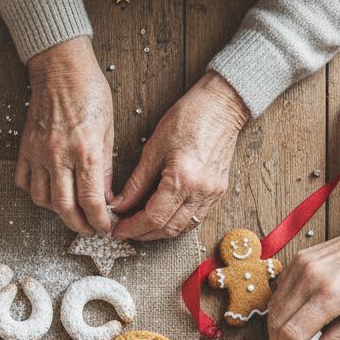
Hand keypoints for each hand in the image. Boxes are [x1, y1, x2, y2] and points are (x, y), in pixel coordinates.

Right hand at [19, 37, 114, 234]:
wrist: (60, 68)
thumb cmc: (89, 92)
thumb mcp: (107, 130)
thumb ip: (105, 167)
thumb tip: (104, 198)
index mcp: (85, 150)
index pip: (91, 200)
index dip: (99, 221)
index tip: (104, 228)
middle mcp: (59, 156)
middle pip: (64, 207)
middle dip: (78, 225)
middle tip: (88, 229)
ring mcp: (38, 153)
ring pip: (42, 200)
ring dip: (57, 211)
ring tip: (70, 209)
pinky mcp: (25, 148)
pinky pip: (24, 182)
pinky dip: (36, 193)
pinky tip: (49, 190)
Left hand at [112, 72, 247, 240]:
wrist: (222, 105)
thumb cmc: (188, 118)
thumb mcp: (153, 149)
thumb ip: (136, 183)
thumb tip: (120, 205)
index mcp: (183, 180)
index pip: (153, 218)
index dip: (132, 228)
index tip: (117, 229)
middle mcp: (200, 192)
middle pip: (167, 229)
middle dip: (143, 234)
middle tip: (125, 230)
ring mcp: (212, 194)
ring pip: (182, 229)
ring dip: (159, 232)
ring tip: (140, 226)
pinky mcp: (218, 192)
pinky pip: (194, 219)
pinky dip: (175, 223)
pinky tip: (162, 217)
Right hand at [268, 200, 339, 339]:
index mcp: (330, 295)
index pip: (292, 335)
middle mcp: (309, 278)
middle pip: (276, 324)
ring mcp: (299, 266)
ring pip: (273, 309)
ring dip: (275, 334)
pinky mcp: (297, 260)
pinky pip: (278, 294)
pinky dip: (279, 314)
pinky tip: (289, 326)